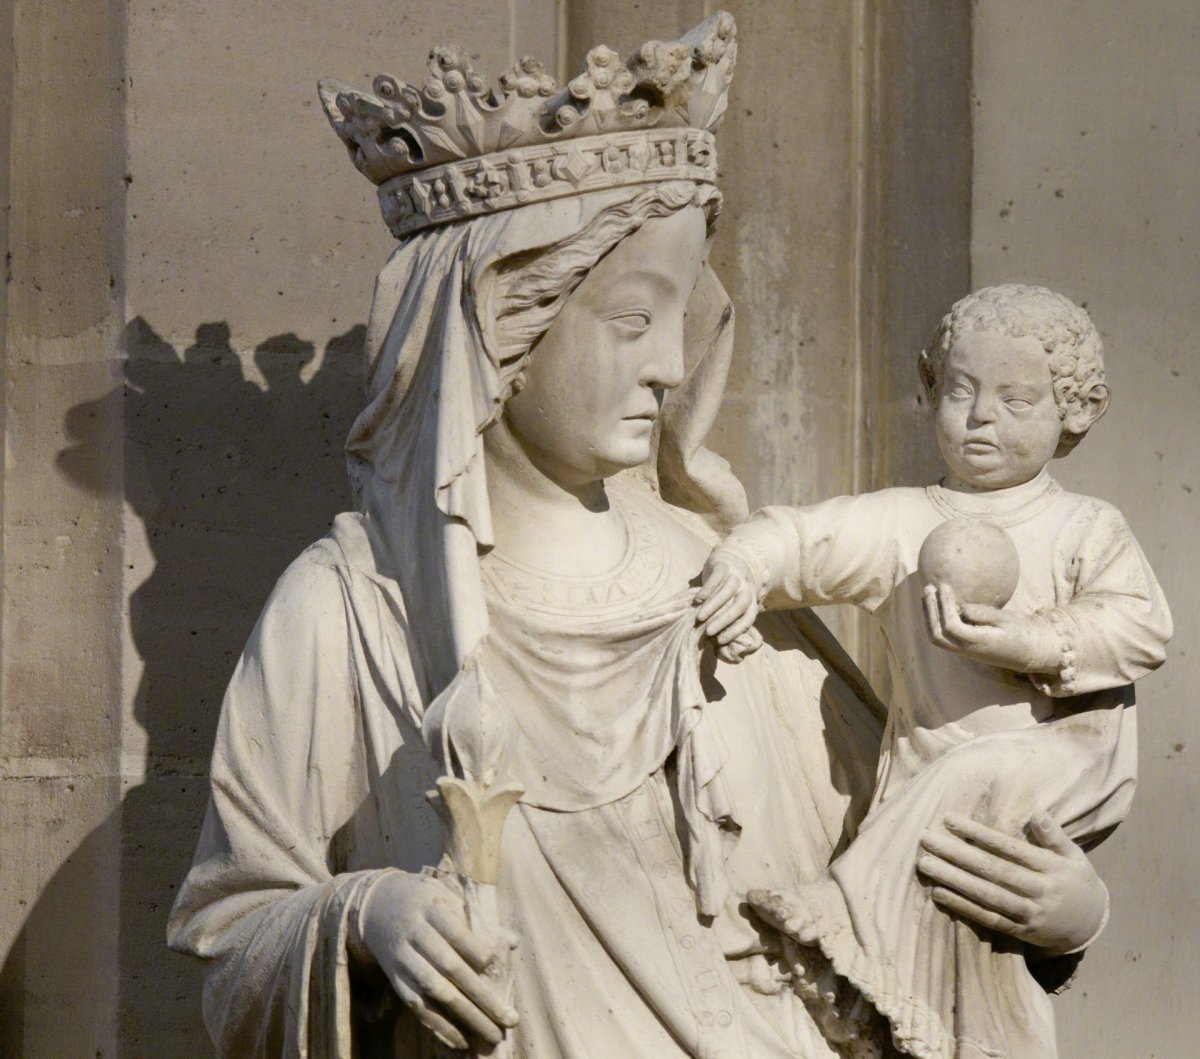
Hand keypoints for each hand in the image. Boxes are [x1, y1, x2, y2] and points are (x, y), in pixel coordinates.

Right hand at [354, 870, 517, 1050]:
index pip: (454, 931)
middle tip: (509, 1019)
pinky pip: (418, 1006)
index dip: (472, 948)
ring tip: (492, 1035)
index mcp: (431, 908)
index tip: (491, 963)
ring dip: (466, 1016)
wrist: (377, 904)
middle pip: (450, 968)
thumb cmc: (425, 900)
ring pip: (435, 991)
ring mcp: (404, 959)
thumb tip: (513, 942)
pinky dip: (439, 1025)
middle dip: (482, 996)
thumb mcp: (448, 896)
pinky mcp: (396, 979)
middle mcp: (416, 935)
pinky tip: (461, 1040)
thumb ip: (478, 920)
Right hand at [695, 551, 760, 655]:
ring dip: (714, 606)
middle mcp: (747, 590)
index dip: (734, 631)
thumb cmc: (726, 595)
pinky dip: (707, 589)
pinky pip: (717, 578)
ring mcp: (736, 577)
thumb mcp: (730, 608)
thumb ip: (726, 625)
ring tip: (700, 617)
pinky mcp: (724, 567)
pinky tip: (697, 600)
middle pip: (740, 606)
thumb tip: (718, 650)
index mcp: (751, 603)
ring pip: (727, 592)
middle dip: (724, 620)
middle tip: (708, 631)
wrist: (730, 561)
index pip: (747, 619)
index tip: (719, 640)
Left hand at [918, 811, 1107, 955]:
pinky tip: (938, 893)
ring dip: (953, 880)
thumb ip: (1055, 836)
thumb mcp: (1075, 856)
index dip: (978, 834)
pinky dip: (962, 907)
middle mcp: (1038, 891)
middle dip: (957, 854)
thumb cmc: (1076, 881)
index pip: (1008, 848)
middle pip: (993, 871)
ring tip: (925, 864)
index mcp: (1050, 868)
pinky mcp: (1020, 932)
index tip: (948, 819)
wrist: (1091, 927)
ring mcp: (1029, 914)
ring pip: (986, 896)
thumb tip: (1037, 812)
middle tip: (926, 839)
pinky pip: (988, 919)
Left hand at [922, 584, 1058, 672]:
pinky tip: (936, 604)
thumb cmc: (1021, 632)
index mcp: (978, 642)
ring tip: (928, 594)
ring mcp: (964, 651)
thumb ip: (984, 615)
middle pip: (937, 636)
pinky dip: (935, 620)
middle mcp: (967, 650)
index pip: (951, 626)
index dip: (944, 605)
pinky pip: (944, 636)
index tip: (943, 585)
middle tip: (928, 588)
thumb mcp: (1007, 620)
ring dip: (929, 615)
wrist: (1029, 652)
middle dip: (930, 611)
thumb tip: (962, 607)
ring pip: (937, 638)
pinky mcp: (964, 648)